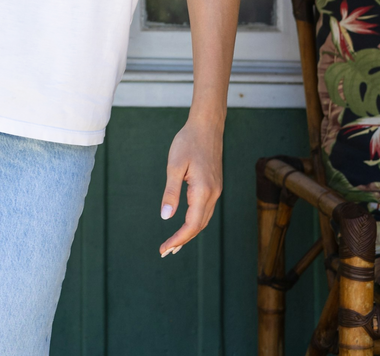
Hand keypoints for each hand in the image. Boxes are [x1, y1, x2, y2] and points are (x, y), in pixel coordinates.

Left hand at [158, 117, 222, 255]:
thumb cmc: (187, 143)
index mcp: (203, 191)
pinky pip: (205, 211)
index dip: (178, 239)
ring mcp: (216, 191)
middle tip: (164, 252)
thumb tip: (166, 217)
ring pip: (203, 220)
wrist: (206, 127)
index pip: (192, 224)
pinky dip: (195, 222)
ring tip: (173, 245)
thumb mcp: (174, 166)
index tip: (164, 249)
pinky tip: (185, 225)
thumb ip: (171, 193)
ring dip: (189, 233)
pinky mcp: (214, 186)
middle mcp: (213, 194)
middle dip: (182, 241)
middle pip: (199, 226)